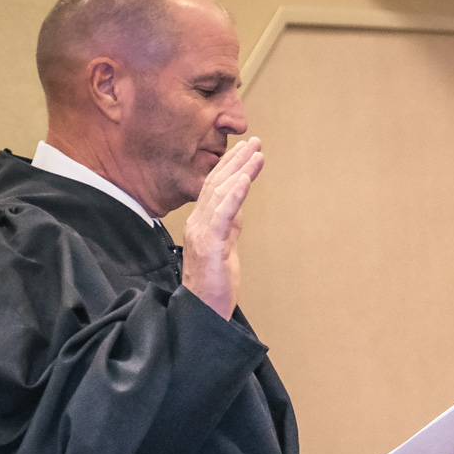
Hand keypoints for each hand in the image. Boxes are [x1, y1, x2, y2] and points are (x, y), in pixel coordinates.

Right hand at [182, 137, 263, 319]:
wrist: (202, 312)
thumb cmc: (214, 284)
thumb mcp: (225, 248)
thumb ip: (229, 226)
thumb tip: (239, 208)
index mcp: (200, 223)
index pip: (214, 187)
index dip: (229, 166)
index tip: (245, 149)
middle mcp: (197, 223)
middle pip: (216, 183)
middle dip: (236, 160)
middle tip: (254, 142)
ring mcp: (201, 233)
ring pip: (220, 193)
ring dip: (240, 170)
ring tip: (257, 153)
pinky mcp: (210, 245)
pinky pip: (222, 214)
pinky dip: (235, 194)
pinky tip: (245, 179)